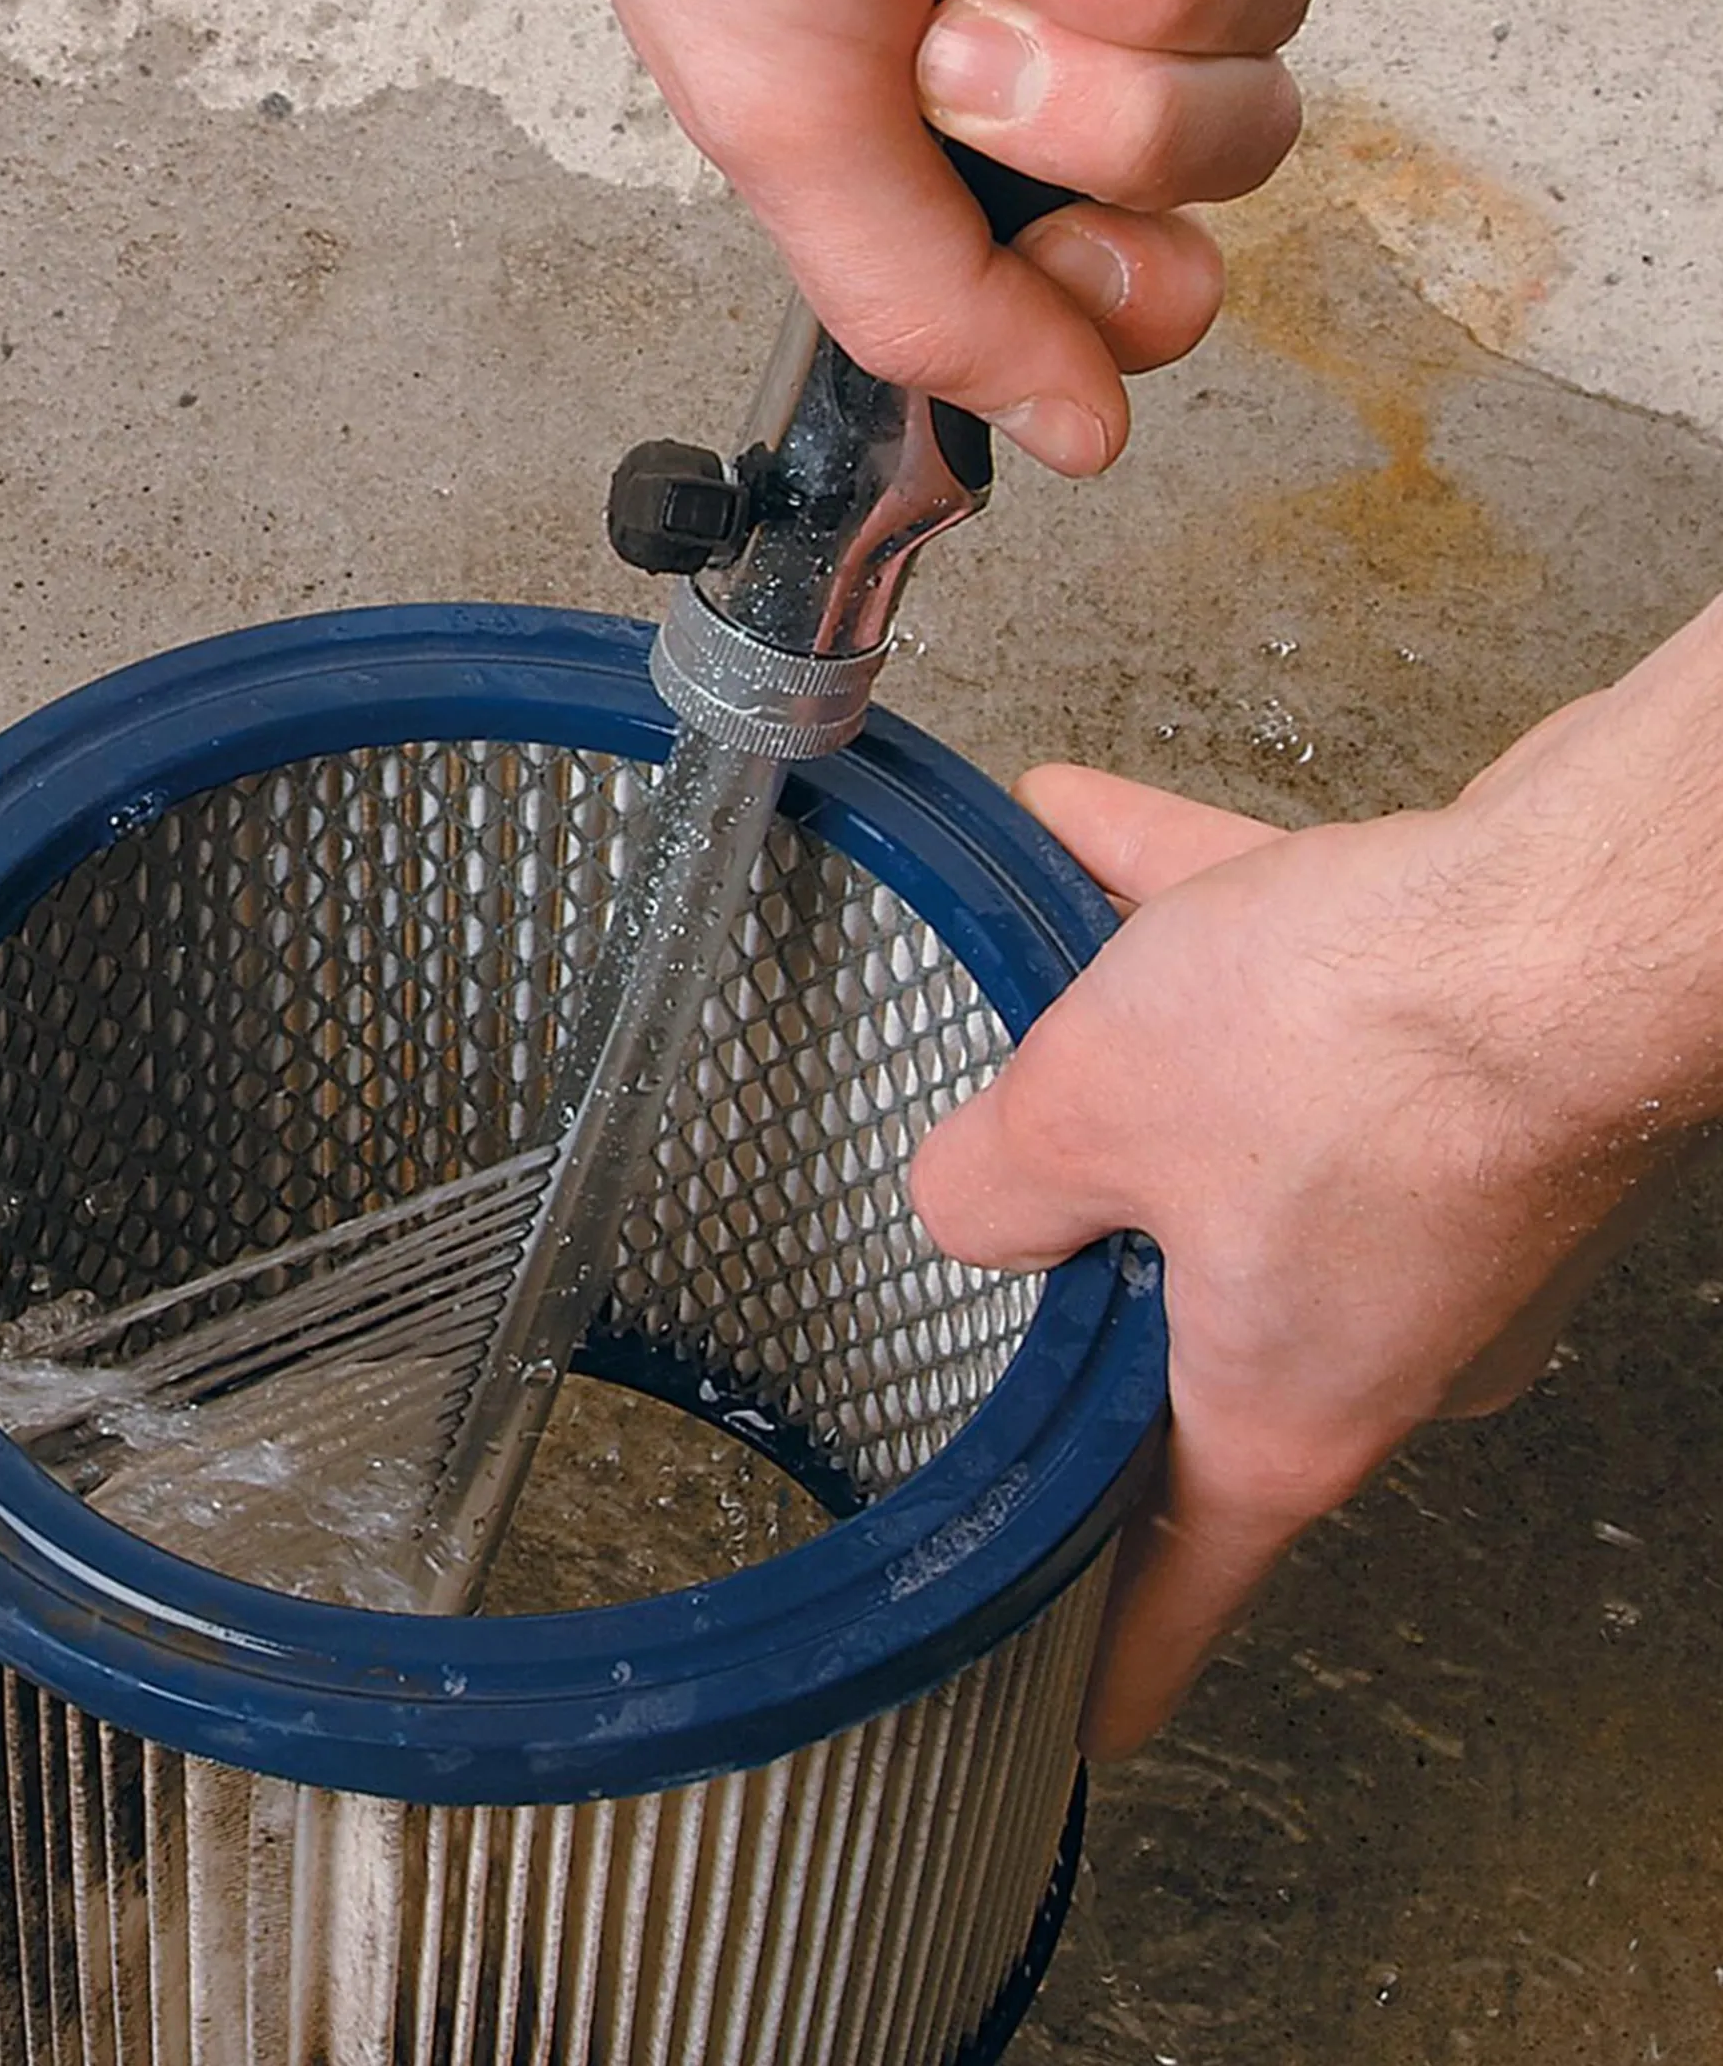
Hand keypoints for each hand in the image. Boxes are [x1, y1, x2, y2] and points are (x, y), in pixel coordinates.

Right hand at [487, 0, 1364, 475]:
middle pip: (1209, 161)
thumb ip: (926, 306)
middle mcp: (1050, 19)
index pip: (1123, 274)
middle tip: (971, 28)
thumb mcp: (781, 123)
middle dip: (1102, 113)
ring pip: (1264, 20)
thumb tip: (1070, 437)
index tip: (1076, 255)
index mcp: (937, 127)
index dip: (1127, 290)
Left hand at [909, 613, 1722, 1753]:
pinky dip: (1203, 933)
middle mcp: (1384, 1329)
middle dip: (1107, 1246)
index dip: (1120, 1654)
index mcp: (1286, 1405)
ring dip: (1136, 1032)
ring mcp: (1441, 1205)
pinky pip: (1300, 1014)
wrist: (1577, 910)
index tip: (1089, 1712)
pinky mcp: (1475, 1077)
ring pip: (1244, 1128)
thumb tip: (963, 1208)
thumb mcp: (1080, 1119)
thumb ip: (987, 1191)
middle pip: (1203, 1324)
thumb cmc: (1360, 1049)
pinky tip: (1095, 828)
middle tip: (1033, 1209)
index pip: (1184, 1583)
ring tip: (1039, 944)